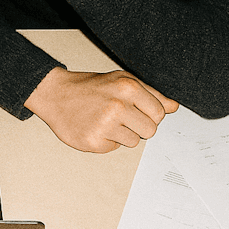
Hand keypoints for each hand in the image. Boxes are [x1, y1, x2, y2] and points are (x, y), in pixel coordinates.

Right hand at [26, 67, 178, 152]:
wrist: (55, 94)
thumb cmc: (90, 87)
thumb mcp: (121, 80)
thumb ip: (150, 93)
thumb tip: (173, 107)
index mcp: (127, 87)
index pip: (159, 113)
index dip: (150, 113)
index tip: (137, 109)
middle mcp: (117, 106)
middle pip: (151, 131)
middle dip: (140, 126)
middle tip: (122, 117)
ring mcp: (105, 125)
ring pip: (134, 142)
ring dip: (123, 134)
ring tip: (106, 120)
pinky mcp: (93, 142)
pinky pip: (115, 148)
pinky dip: (107, 140)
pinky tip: (96, 127)